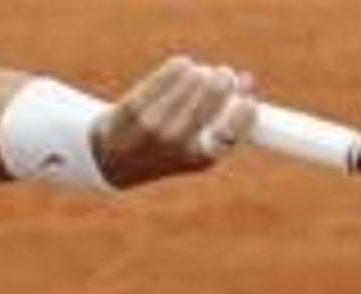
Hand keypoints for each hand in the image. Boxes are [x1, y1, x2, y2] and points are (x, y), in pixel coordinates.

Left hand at [92, 55, 257, 188]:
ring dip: (199, 73)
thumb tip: (246, 84)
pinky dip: (177, 67)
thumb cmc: (164, 149)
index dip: (244, 111)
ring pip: (189, 82)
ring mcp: (152, 127)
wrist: (112, 161)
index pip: (231, 134)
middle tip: (225, 74)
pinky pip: (164, 77)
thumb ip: (220, 122)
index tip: (248, 97)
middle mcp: (175, 145)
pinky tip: (182, 66)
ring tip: (200, 74)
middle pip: (211, 99)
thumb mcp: (194, 148)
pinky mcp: (132, 109)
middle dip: (223, 80)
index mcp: (197, 159)